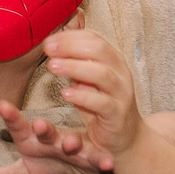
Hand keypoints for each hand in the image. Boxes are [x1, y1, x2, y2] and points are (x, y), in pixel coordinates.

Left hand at [0, 101, 113, 173]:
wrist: (78, 162)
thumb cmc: (46, 161)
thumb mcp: (25, 172)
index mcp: (33, 139)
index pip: (19, 128)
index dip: (11, 118)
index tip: (2, 105)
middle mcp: (54, 138)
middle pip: (47, 133)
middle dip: (44, 129)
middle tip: (38, 125)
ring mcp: (75, 145)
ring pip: (75, 142)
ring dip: (74, 141)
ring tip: (72, 143)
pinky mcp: (93, 156)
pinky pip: (99, 158)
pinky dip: (104, 160)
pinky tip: (109, 164)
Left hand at [40, 29, 145, 158]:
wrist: (125, 136)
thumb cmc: (102, 103)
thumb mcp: (88, 79)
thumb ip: (77, 60)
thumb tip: (57, 39)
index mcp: (114, 60)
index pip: (94, 39)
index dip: (71, 37)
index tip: (49, 40)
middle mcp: (120, 73)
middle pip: (99, 50)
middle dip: (71, 47)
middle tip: (48, 50)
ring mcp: (121, 93)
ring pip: (101, 74)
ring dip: (74, 68)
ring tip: (52, 67)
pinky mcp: (117, 114)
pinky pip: (102, 102)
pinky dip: (83, 96)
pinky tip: (66, 93)